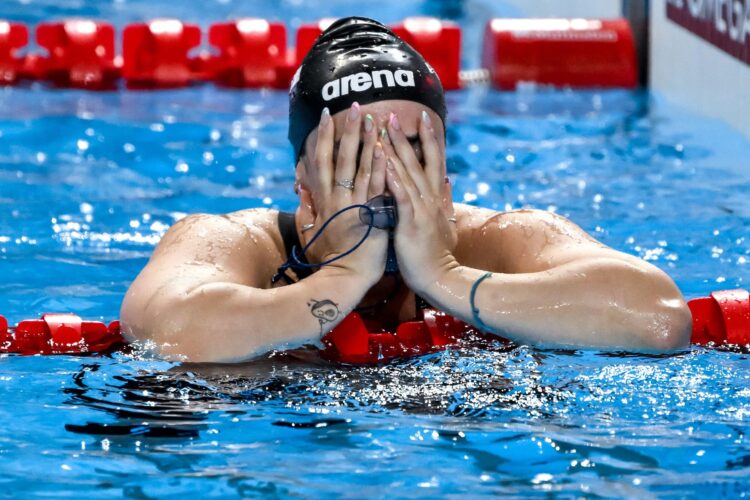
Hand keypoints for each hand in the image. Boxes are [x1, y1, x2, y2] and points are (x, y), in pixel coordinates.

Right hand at [298, 103, 388, 284]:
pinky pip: (375, 187)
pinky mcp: (370, 215)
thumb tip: (300, 187)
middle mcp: (336, 198)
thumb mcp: (311, 233)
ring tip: (373, 119)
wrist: (344, 278)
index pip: (321, 161)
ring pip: (359, 167)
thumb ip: (306, 208)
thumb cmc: (329, 259)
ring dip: (366, 142)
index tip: (327, 116)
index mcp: (324, 200)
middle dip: (347, 131)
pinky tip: (385, 150)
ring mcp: (353, 205)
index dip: (323, 137)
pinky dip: (380, 168)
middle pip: (340, 157)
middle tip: (354, 106)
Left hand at [382, 110, 457, 291]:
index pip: (433, 161)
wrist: (440, 277)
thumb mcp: (444, 224)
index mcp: (436, 198)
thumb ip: (445, 201)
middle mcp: (430, 198)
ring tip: (383, 130)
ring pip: (408, 173)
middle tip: (394, 114)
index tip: (422, 118)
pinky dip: (394, 178)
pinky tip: (384, 163)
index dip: (429, 139)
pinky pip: (401, 195)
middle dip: (405, 137)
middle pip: (418, 161)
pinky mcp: (412, 221)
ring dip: (395, 150)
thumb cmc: (437, 254)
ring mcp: (422, 208)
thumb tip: (448, 182)